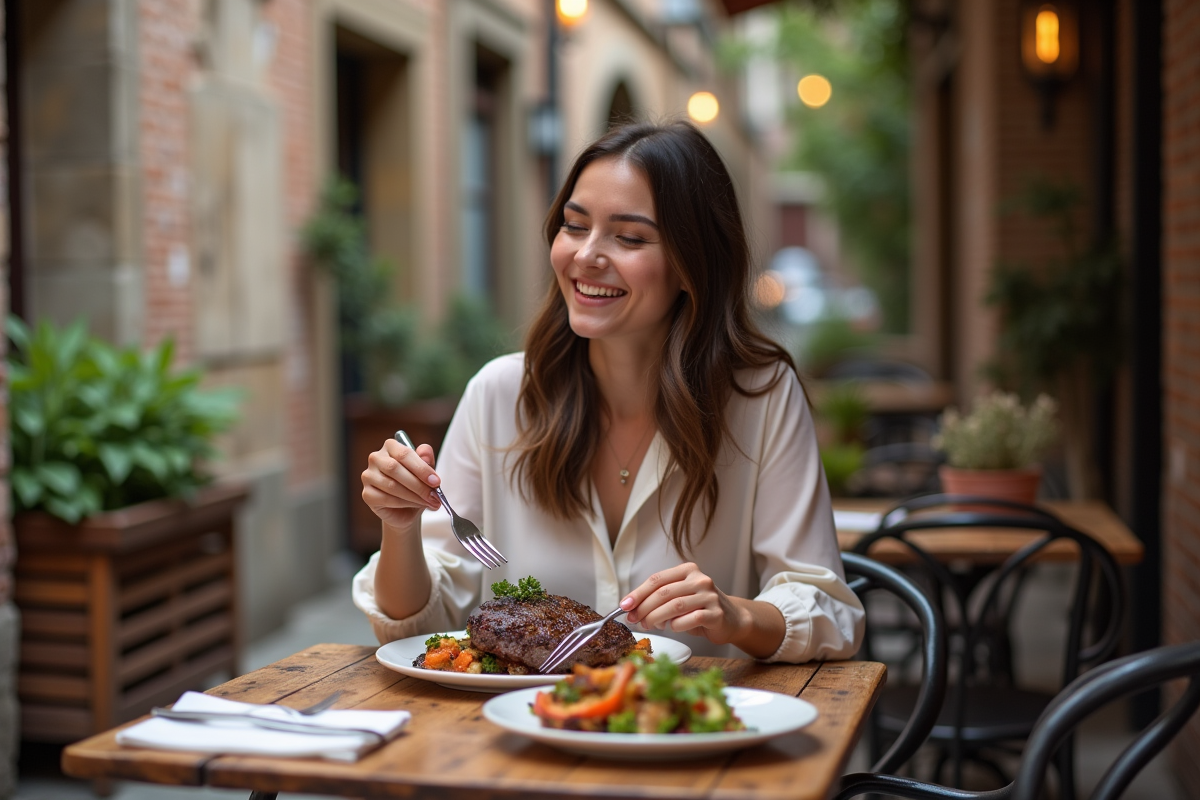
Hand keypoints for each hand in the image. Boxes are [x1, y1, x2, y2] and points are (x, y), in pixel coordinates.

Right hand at [361, 437, 442, 529]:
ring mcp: (368, 476)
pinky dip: (403, 503)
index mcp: (391, 446)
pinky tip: (413, 505)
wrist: (406, 509)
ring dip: (413, 496)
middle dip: (418, 484)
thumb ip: (427, 460)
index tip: (436, 482)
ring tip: (428, 502)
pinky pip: (386, 499)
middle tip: (434, 496)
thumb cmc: (416, 486)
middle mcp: (376, 458)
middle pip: (395, 468)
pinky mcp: (367, 494)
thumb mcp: (426, 472)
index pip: (404, 454)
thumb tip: (425, 453)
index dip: (422, 468)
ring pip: (391, 485)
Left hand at [620, 563, 748, 646]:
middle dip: (644, 608)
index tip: (624, 605)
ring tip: (649, 625)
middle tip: (634, 620)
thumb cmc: (699, 608)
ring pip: (675, 605)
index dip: (638, 593)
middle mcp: (700, 579)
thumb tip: (631, 609)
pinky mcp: (716, 613)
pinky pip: (691, 619)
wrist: (731, 619)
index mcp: (687, 570)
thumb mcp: (679, 598)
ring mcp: (710, 595)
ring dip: (656, 617)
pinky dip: (677, 625)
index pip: (657, 579)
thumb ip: (659, 599)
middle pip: (663, 593)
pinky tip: (673, 627)